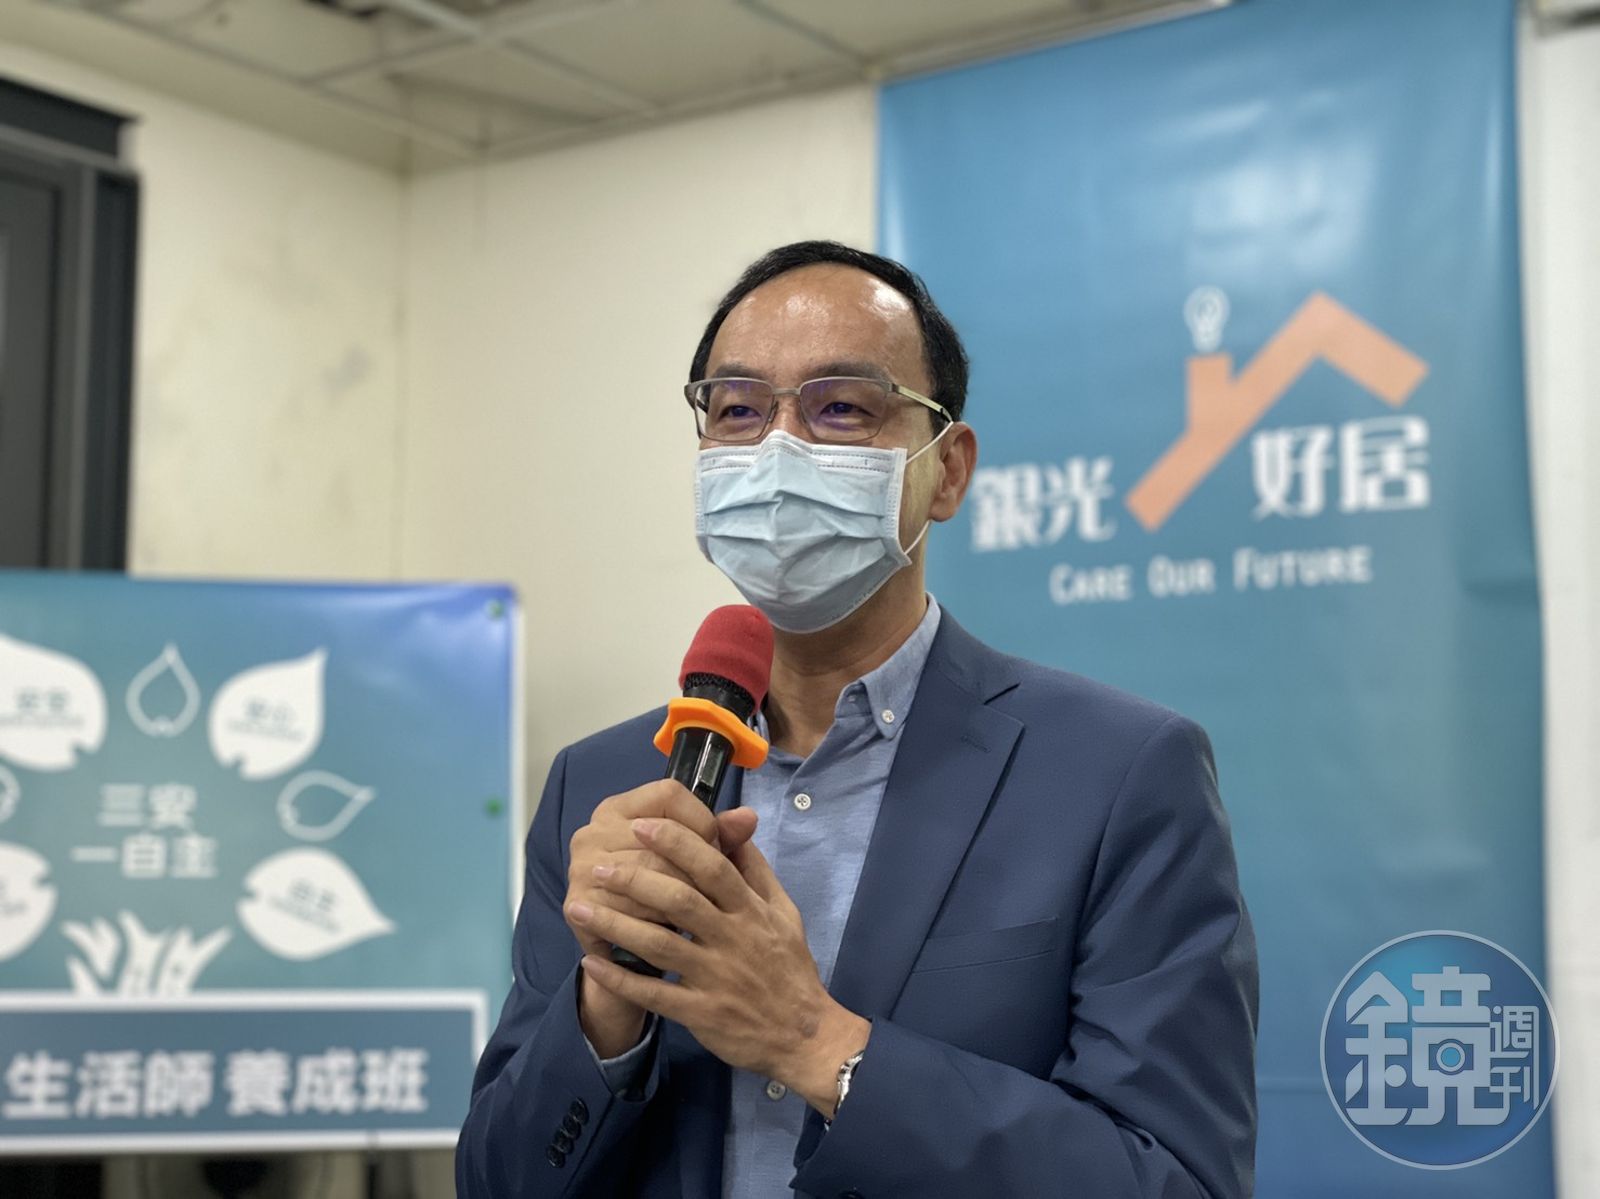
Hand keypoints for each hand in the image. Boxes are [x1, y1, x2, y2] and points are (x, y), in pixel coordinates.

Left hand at [569, 816, 870, 1115]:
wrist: (807, 1036)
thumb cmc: (790, 968)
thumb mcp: (784, 912)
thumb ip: (756, 871)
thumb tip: (736, 827)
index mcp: (751, 911)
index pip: (712, 867)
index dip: (676, 843)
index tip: (641, 825)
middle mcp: (732, 939)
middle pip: (679, 900)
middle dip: (635, 879)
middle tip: (599, 866)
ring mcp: (715, 978)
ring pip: (660, 945)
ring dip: (616, 924)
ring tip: (579, 907)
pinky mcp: (701, 1014)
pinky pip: (654, 995)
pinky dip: (621, 978)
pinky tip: (592, 962)